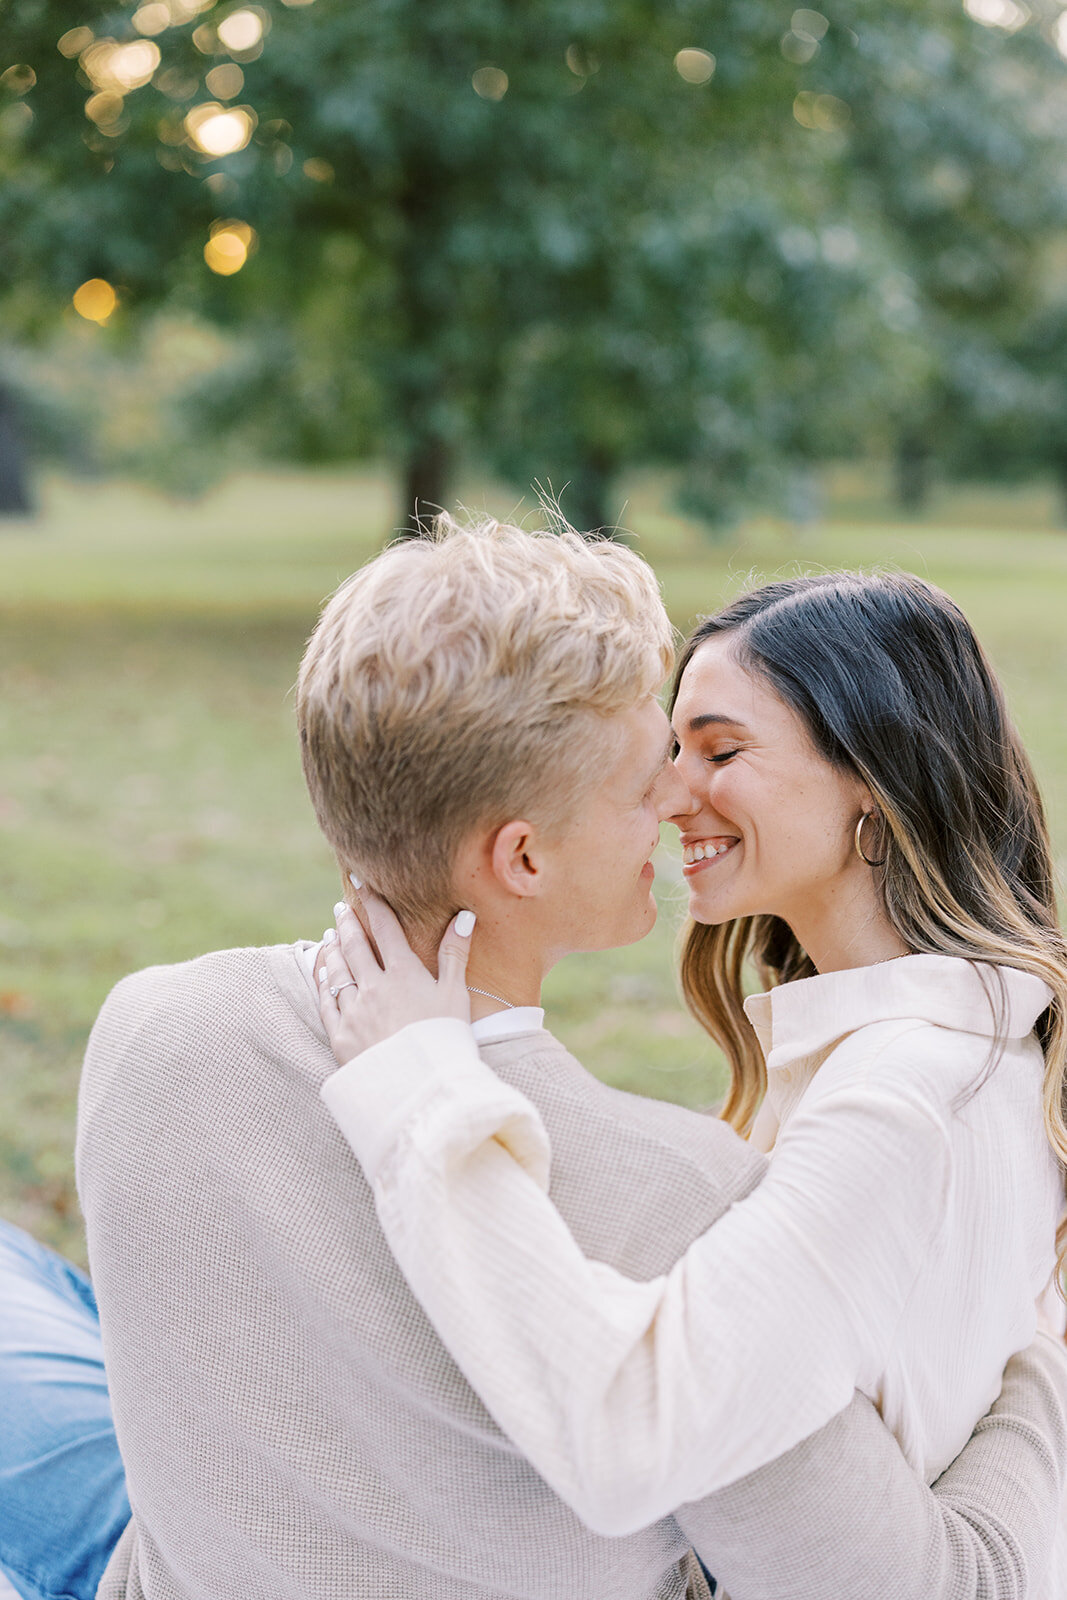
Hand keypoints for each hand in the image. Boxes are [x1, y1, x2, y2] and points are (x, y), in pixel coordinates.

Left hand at [316, 886, 472, 1065]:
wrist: (421, 1087)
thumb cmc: (446, 1039)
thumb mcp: (456, 995)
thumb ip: (455, 954)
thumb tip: (465, 917)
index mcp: (403, 973)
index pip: (385, 928)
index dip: (373, 902)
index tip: (361, 882)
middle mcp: (373, 986)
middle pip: (354, 945)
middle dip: (346, 923)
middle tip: (340, 909)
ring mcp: (354, 1011)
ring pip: (336, 970)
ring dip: (332, 950)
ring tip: (330, 937)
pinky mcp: (340, 1036)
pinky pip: (325, 1000)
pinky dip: (322, 981)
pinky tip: (322, 971)